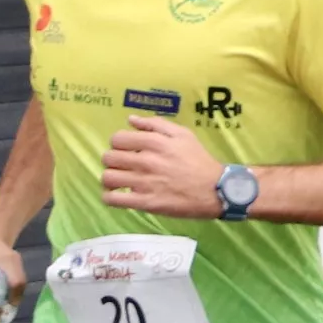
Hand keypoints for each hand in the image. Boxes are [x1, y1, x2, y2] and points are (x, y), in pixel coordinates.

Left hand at [99, 114, 226, 218]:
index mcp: (155, 142)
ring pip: (107, 177)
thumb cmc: (198, 160)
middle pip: (108, 158)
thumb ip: (156, 124)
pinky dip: (109, 197)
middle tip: (122, 166)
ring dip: (110, 179)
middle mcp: (146, 161)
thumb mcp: (183, 134)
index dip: (118, 144)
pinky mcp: (144, 202)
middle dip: (112, 161)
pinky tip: (118, 195)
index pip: (117, 139)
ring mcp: (144, 182)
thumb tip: (131, 120)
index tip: (125, 150)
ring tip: (119, 181)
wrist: (214, 189)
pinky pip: (112, 199)